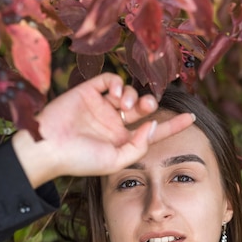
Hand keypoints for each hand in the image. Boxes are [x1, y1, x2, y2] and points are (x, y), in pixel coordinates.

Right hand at [12, 73, 194, 187]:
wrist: (49, 147)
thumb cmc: (80, 160)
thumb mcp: (115, 161)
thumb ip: (138, 146)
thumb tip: (154, 125)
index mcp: (121, 141)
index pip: (153, 132)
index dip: (172, 126)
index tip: (192, 118)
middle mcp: (114, 123)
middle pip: (142, 108)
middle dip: (149, 103)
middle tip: (147, 105)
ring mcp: (101, 107)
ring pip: (126, 92)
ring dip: (131, 94)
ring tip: (124, 104)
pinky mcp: (87, 92)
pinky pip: (109, 80)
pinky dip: (116, 82)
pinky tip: (114, 92)